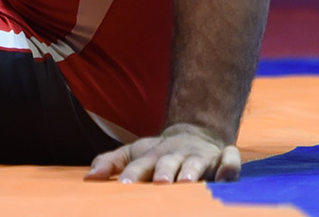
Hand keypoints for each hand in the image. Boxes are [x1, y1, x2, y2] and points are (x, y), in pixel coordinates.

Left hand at [85, 123, 241, 183]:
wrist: (193, 132)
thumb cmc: (157, 153)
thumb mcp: (132, 153)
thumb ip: (110, 163)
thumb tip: (88, 178)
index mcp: (152, 156)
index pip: (139, 165)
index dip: (132, 174)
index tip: (123, 186)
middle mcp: (176, 155)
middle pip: (168, 162)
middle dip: (164, 172)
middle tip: (160, 183)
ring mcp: (200, 155)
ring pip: (196, 162)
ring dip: (192, 170)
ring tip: (187, 182)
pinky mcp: (222, 157)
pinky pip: (230, 160)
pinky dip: (229, 166)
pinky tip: (225, 177)